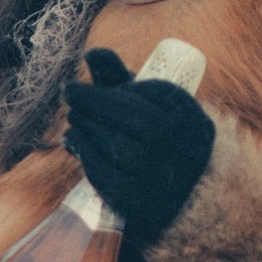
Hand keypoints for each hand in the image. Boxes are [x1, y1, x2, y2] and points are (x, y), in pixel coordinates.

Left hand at [65, 50, 215, 261]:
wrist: (189, 201)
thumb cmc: (162, 142)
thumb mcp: (151, 109)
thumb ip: (121, 81)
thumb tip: (91, 54)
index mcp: (191, 118)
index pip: (144, 95)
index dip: (105, 91)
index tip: (77, 87)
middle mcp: (184, 148)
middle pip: (128, 119)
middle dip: (91, 106)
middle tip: (71, 99)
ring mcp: (166, 180)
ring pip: (115, 147)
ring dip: (84, 131)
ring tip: (73, 123)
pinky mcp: (147, 207)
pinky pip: (108, 178)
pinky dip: (87, 159)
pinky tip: (77, 146)